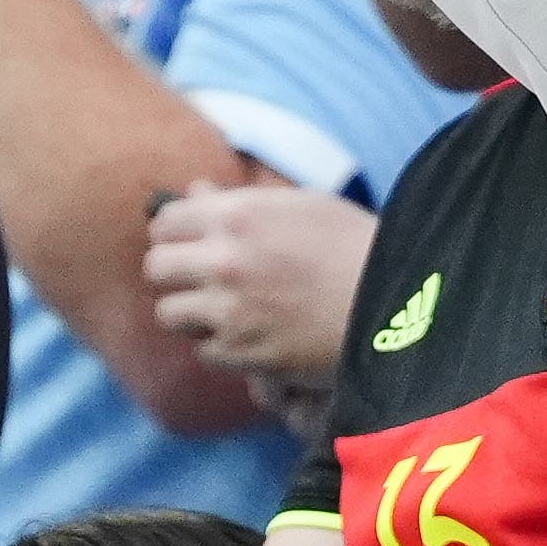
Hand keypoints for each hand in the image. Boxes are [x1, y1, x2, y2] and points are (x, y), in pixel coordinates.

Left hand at [144, 178, 373, 378]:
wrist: (390, 306)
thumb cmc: (354, 247)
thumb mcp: (301, 206)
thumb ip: (239, 200)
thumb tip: (193, 192)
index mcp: (237, 215)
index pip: (165, 222)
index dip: (175, 232)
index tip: (188, 242)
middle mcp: (223, 261)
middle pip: (156, 267)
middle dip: (175, 272)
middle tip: (199, 277)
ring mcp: (227, 311)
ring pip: (169, 313)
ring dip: (191, 311)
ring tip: (223, 308)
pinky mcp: (241, 354)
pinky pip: (203, 350)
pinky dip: (220, 346)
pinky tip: (249, 334)